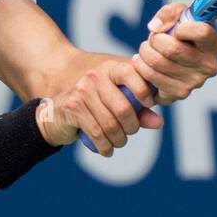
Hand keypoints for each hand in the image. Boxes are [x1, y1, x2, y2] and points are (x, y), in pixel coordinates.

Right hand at [35, 60, 162, 155]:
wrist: (57, 108)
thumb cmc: (95, 102)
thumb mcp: (118, 98)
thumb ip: (139, 109)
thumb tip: (158, 123)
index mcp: (110, 67)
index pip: (132, 73)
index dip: (144, 92)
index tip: (148, 104)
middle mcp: (95, 76)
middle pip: (123, 108)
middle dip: (132, 127)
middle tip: (131, 131)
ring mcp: (81, 90)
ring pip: (110, 124)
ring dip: (119, 140)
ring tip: (119, 142)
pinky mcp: (72, 107)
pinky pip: (96, 133)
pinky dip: (105, 146)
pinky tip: (107, 149)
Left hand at [132, 2, 216, 105]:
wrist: (175, 60)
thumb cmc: (180, 33)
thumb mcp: (180, 15)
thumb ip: (170, 13)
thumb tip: (155, 28)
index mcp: (215, 45)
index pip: (202, 32)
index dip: (183, 28)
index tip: (176, 28)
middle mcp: (210, 66)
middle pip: (173, 49)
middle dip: (155, 39)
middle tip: (153, 38)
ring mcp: (195, 82)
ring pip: (158, 62)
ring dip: (144, 51)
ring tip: (145, 47)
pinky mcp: (179, 93)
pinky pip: (151, 76)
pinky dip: (141, 66)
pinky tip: (142, 61)